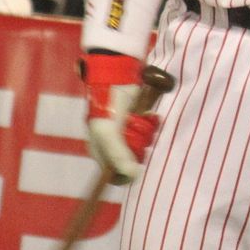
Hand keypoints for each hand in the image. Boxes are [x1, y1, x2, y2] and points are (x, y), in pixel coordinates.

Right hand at [80, 53, 159, 182]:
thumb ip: (118, 155)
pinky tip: (149, 114)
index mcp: (98, 150)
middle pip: (132, 159)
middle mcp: (111, 143)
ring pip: (142, 144)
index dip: (127, 171)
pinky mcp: (136, 119)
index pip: (115, 174)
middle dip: (139, 147)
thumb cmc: (107, 104)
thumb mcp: (108, 132)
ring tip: (143, 118)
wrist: (116, 74)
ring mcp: (125, 131)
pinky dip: (151, 123)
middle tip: (139, 133)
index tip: (137, 163)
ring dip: (147, 133)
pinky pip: (148, 130)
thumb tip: (133, 176)